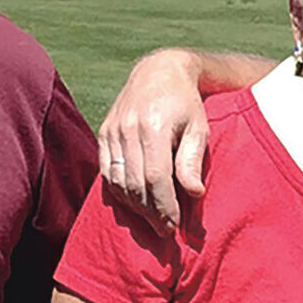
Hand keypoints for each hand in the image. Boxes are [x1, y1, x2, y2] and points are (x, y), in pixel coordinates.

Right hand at [98, 52, 211, 230]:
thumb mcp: (199, 128)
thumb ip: (192, 160)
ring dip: (134, 207)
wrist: (158, 72)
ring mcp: (111, 131)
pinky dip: (119, 192)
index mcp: (153, 126)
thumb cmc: (186, 103)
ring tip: (152, 221)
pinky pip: (106, 172)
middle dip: (150, 212)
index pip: (154, 177)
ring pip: (117, 181)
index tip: (174, 224)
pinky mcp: (103, 134)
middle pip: (134, 183)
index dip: (164, 205)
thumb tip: (194, 194)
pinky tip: (135, 204)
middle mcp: (127, 128)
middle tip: (165, 231)